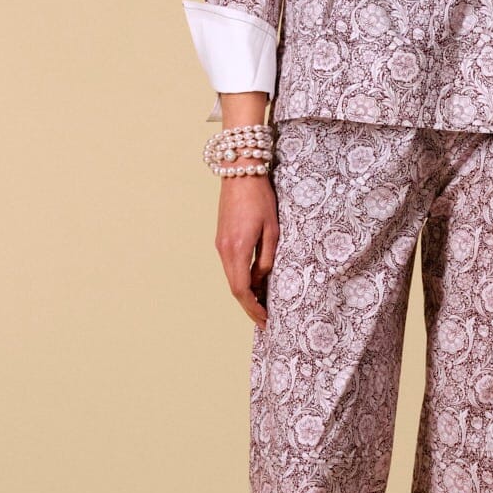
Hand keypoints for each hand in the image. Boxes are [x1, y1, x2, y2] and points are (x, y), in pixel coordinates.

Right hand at [215, 165, 278, 326]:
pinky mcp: (222, 239)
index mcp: (237, 249)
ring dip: (246, 293)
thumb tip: (262, 278)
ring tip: (264, 304)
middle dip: (250, 306)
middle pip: (235, 288)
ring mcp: (220, 244)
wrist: (240, 172)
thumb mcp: (272, 229)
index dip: (253, 308)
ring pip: (232, 278)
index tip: (265, 320)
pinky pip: (231, 266)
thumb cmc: (260, 198)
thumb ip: (267, 258)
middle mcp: (224, 250)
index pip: (242, 290)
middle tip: (265, 320)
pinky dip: (242, 279)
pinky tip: (255, 283)